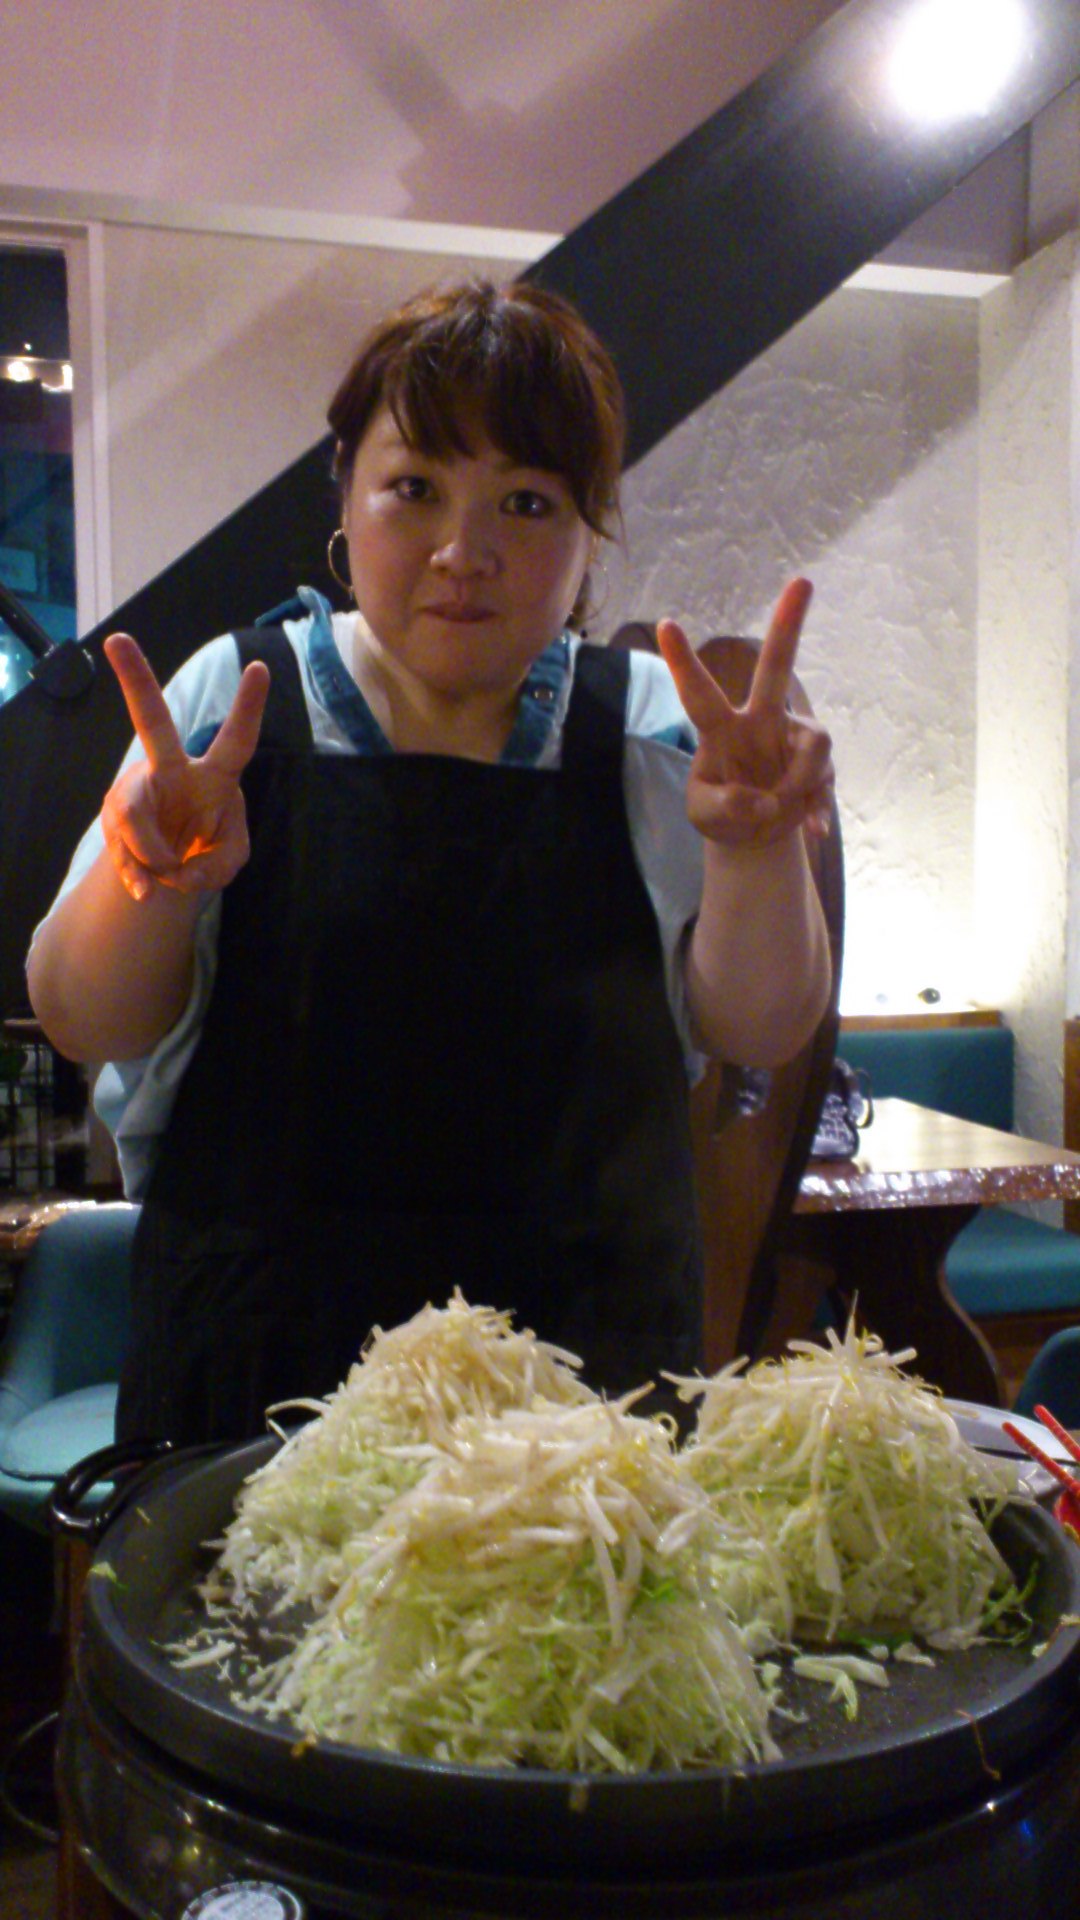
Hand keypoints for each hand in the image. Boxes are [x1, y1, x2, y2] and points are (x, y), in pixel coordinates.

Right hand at [101, 634, 269, 900]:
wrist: (165, 869)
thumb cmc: (206, 846)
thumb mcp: (229, 858)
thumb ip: (220, 865)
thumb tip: (180, 871)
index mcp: (214, 775)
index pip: (237, 739)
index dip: (249, 706)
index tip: (261, 667)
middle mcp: (170, 768)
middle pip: (152, 722)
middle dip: (135, 680)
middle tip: (117, 640)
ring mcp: (136, 788)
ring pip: (134, 816)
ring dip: (156, 857)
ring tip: (167, 874)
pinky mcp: (112, 816)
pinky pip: (123, 847)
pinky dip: (139, 876)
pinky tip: (145, 890)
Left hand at [656, 578, 833, 849]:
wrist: (755, 835)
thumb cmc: (721, 813)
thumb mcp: (705, 817)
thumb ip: (725, 807)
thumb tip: (763, 801)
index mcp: (721, 728)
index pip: (698, 693)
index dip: (683, 661)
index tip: (665, 624)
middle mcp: (762, 720)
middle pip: (778, 667)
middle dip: (789, 624)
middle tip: (803, 580)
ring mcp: (794, 738)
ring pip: (817, 743)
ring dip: (799, 783)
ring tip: (778, 811)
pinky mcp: (820, 764)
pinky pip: (827, 779)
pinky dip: (816, 810)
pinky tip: (810, 829)